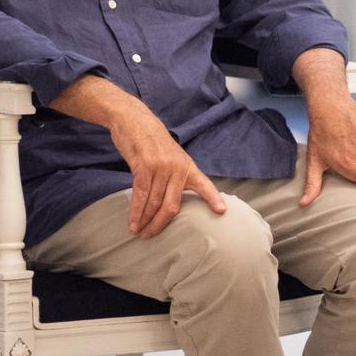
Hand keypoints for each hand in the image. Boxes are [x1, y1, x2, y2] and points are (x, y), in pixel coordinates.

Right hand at [109, 110, 228, 237]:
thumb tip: (174, 199)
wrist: (135, 120)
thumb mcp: (172, 156)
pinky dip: (136, 212)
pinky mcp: (143, 167)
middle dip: (160, 224)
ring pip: (154, 202)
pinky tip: (133, 223)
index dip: (213, 198)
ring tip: (139, 232)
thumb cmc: (152, 141)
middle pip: (172, 205)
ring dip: (145, 221)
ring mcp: (161, 167)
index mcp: (188, 166)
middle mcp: (177, 168)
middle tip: (150, 236)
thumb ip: (176, 175)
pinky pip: (140, 195)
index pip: (204, 184)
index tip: (222, 211)